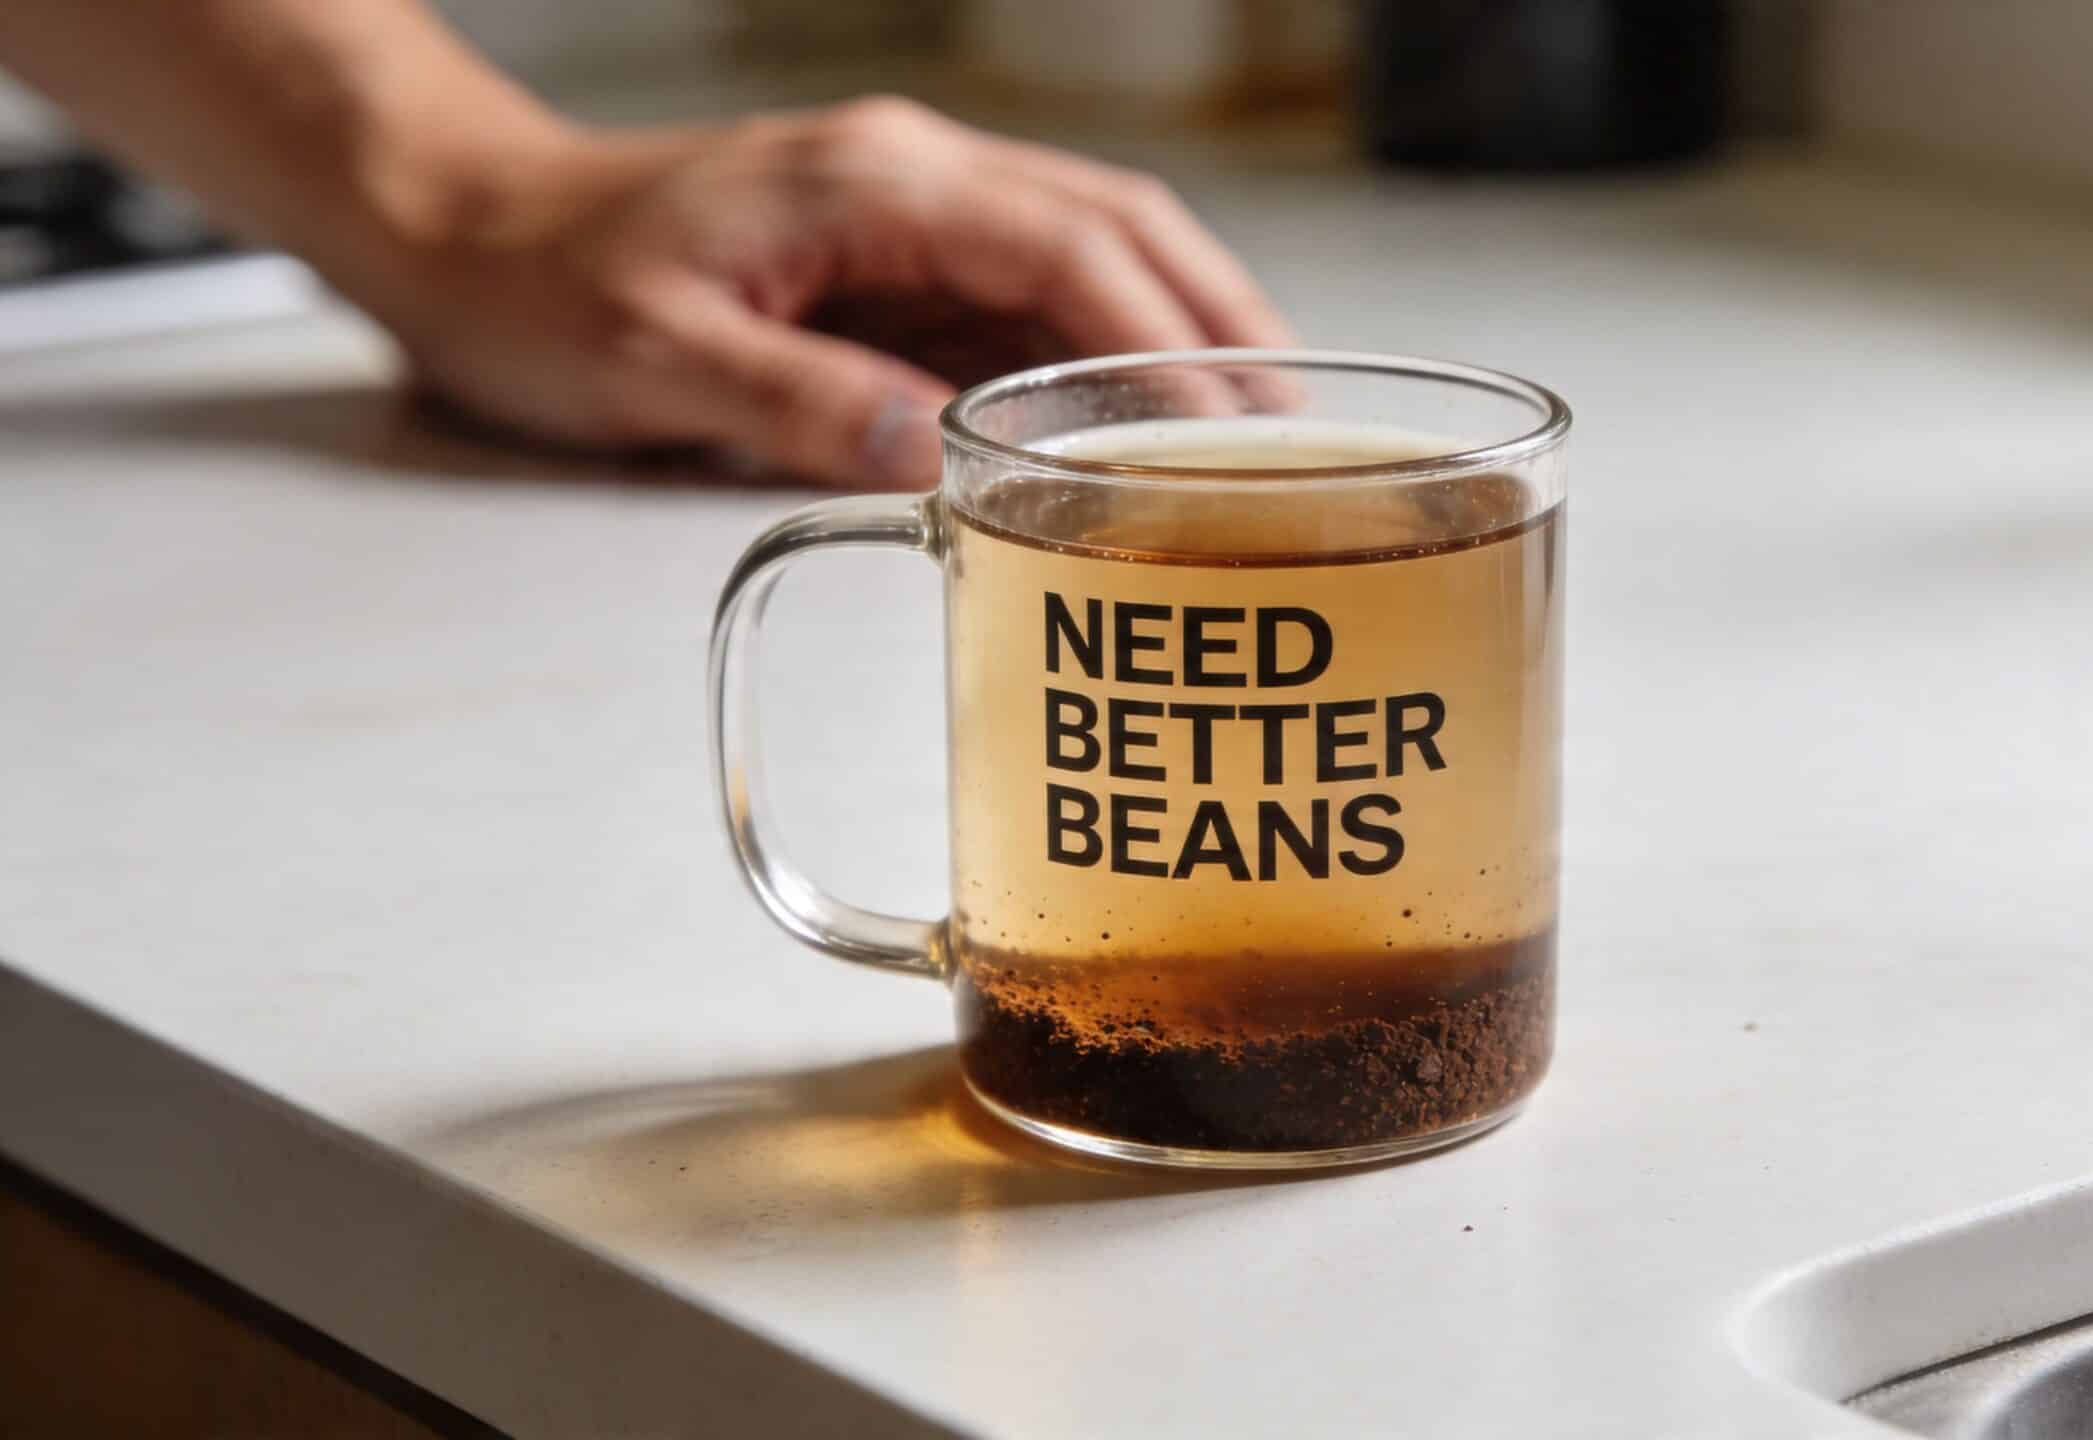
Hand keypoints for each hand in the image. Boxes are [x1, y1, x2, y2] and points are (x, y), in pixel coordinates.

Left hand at [374, 97, 1295, 487]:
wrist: (462, 230)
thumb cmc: (539, 288)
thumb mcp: (651, 362)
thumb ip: (800, 402)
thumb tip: (939, 454)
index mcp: (871, 186)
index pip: (1068, 252)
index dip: (1164, 341)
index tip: (1232, 426)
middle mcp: (911, 177)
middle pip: (1118, 224)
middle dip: (1221, 315)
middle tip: (1298, 420)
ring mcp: (908, 211)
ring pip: (1091, 248)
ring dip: (1182, 324)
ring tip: (1258, 421)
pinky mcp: (892, 256)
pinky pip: (1030, 290)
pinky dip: (1107, 347)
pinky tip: (1143, 416)